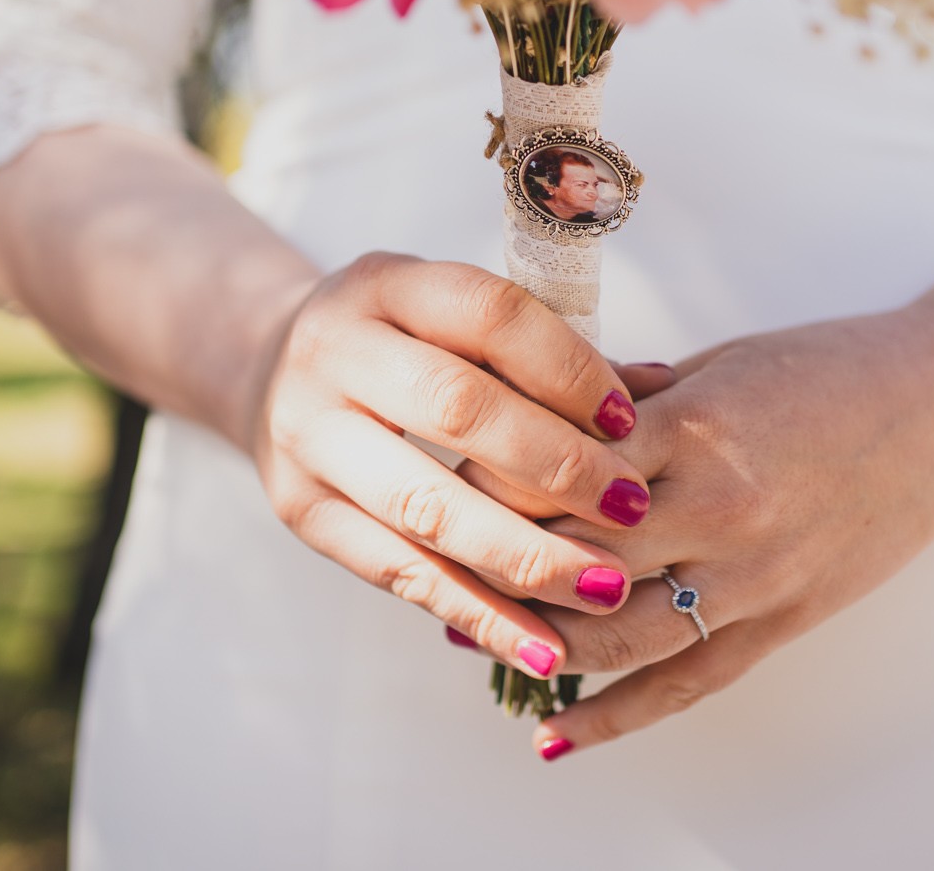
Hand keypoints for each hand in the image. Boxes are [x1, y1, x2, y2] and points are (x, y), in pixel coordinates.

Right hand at [245, 251, 664, 681]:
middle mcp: (335, 351)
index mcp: (387, 285)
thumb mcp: (455, 320)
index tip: (633, 422)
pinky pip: (398, 573)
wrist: (268, 369)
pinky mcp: (302, 512)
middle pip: (456, 407)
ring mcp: (308, 434)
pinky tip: (544, 648)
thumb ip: (551, 353)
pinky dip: (478, 615)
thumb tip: (664, 389)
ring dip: (525, 557)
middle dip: (556, 465)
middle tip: (634, 509)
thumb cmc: (405, 343)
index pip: (488, 316)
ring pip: (425, 504)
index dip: (567, 369)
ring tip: (606, 590)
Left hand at [464, 310, 933, 756]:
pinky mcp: (786, 620)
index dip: (489, 482)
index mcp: (698, 429)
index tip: (438, 481)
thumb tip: (535, 410)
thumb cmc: (831, 368)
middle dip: (493, 565)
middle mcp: (723, 511)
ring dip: (536, 645)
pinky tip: (554, 733)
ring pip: (619, 637)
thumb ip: (628, 398)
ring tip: (469, 641)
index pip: (558, 470)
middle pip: (574, 558)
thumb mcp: (720, 363)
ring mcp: (758, 577)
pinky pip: (687, 683)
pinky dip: (615, 715)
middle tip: (431, 563)